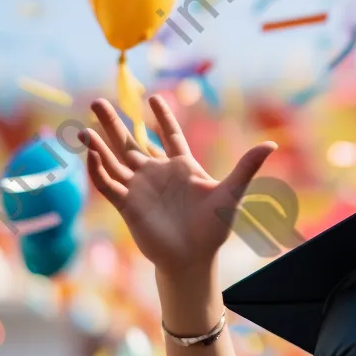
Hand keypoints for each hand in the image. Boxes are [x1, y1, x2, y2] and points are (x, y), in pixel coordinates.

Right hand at [80, 97, 276, 275]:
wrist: (194, 258)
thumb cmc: (213, 228)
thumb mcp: (231, 192)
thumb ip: (246, 166)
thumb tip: (271, 144)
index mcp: (181, 166)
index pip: (168, 135)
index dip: (162, 116)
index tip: (153, 97)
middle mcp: (156, 174)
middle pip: (130, 141)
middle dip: (114, 122)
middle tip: (98, 100)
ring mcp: (139, 188)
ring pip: (114, 160)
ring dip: (99, 143)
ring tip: (84, 126)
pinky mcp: (127, 205)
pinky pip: (108, 184)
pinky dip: (98, 169)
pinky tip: (91, 153)